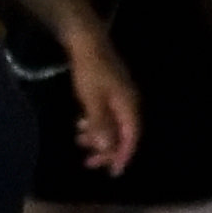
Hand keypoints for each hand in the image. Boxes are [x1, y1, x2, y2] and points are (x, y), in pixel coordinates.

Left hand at [64, 34, 141, 178]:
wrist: (86, 40)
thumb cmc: (89, 70)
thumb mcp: (92, 100)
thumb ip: (100, 124)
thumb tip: (106, 149)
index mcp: (129, 105)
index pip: (131, 137)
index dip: (123, 155)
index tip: (113, 172)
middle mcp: (129, 102)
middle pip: (122, 134)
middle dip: (107, 150)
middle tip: (89, 163)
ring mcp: (119, 96)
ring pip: (112, 125)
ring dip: (98, 136)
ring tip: (79, 142)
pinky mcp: (110, 91)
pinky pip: (106, 114)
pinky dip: (95, 124)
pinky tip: (81, 125)